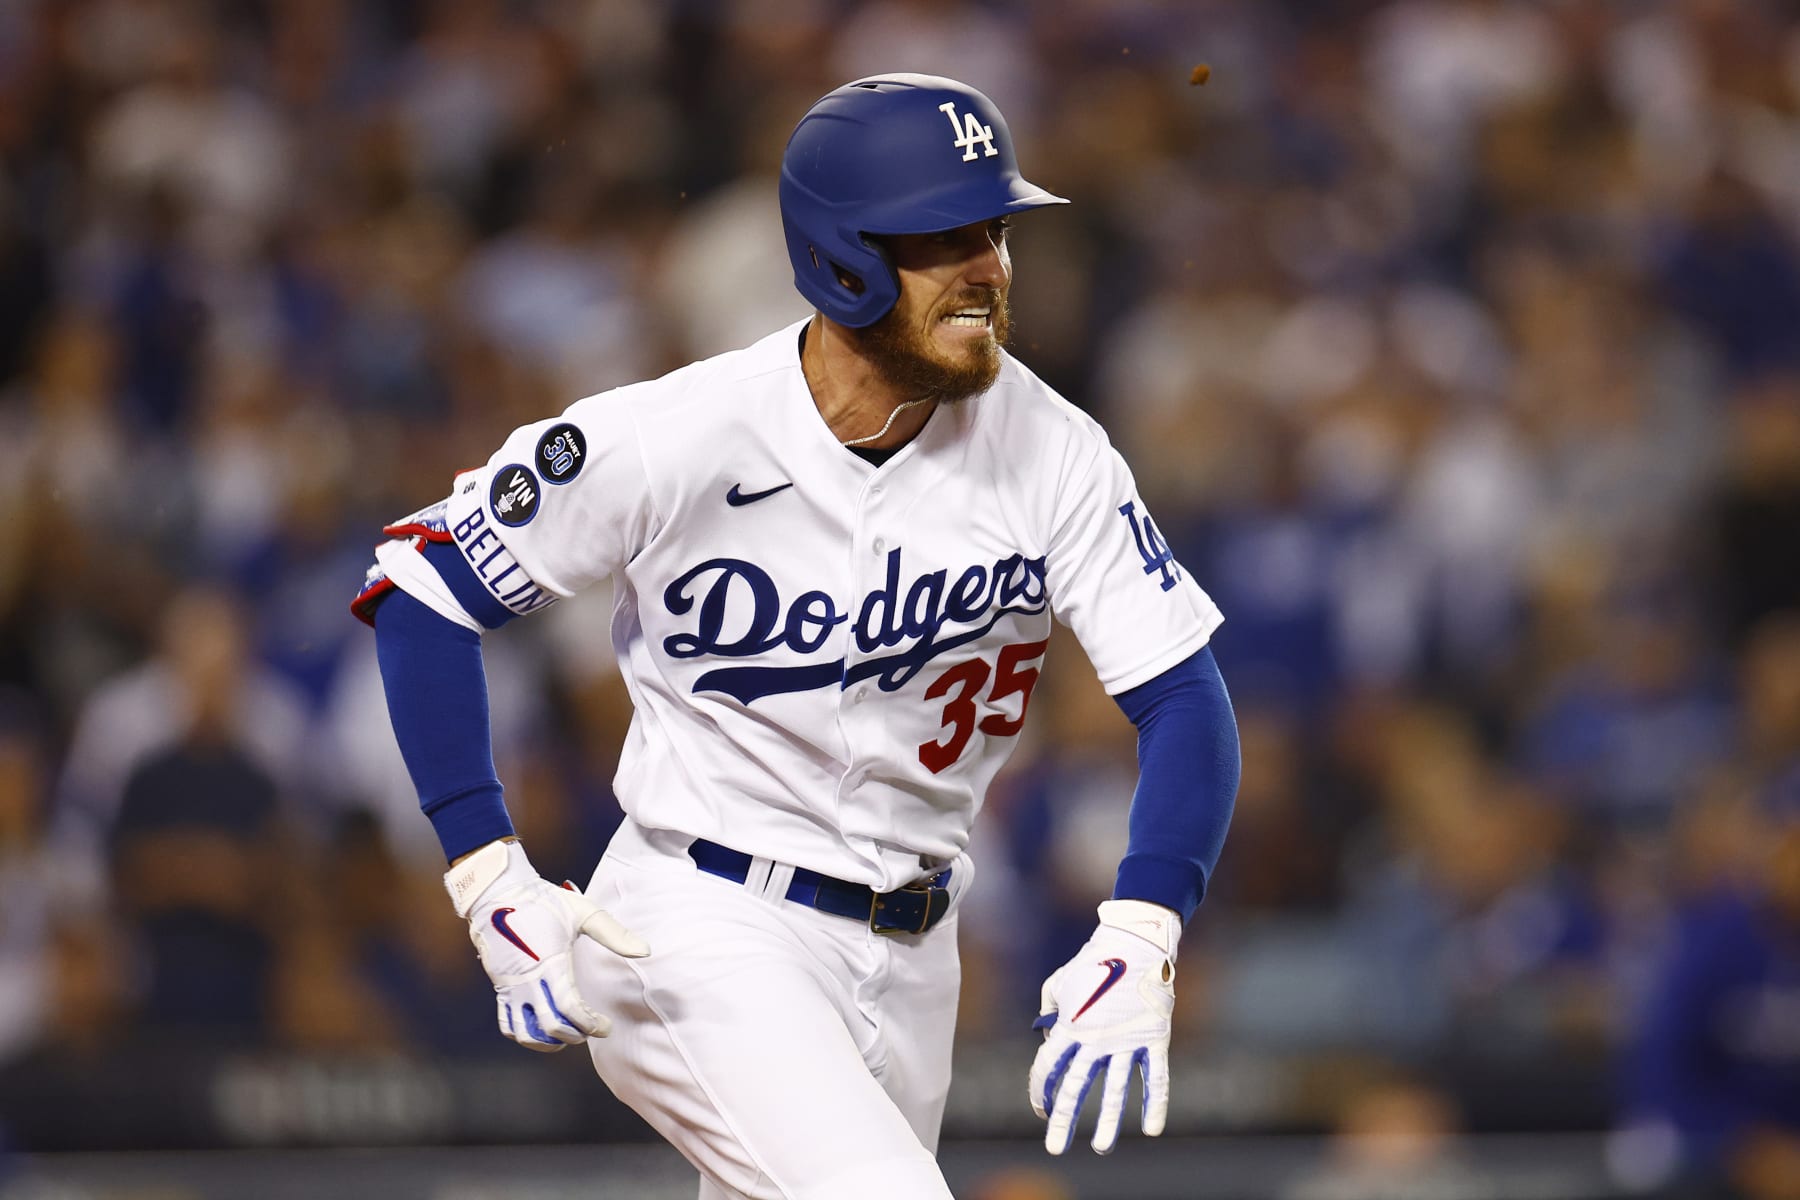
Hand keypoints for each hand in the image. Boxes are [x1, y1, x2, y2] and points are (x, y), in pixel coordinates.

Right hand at [444, 839, 648, 1051]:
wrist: (498, 893)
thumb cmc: (543, 901)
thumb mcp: (583, 911)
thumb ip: (614, 933)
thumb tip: (645, 951)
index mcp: (550, 963)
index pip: (570, 1008)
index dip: (590, 1025)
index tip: (605, 1027)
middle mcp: (528, 980)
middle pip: (550, 1025)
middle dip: (575, 1035)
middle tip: (591, 1030)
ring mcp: (510, 986)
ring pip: (525, 1033)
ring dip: (547, 1042)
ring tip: (566, 1037)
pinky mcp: (500, 987)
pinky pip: (506, 1024)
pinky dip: (524, 1036)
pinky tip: (541, 1030)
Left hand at [1028, 899, 1178, 1154]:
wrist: (1135, 942)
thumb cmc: (1093, 962)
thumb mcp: (1059, 982)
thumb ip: (1049, 1011)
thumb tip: (1050, 1037)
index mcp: (1070, 1026)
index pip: (1047, 1067)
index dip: (1039, 1091)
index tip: (1040, 1110)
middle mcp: (1095, 1039)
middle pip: (1075, 1087)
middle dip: (1063, 1120)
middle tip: (1054, 1147)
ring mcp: (1126, 1041)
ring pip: (1115, 1091)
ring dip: (1107, 1123)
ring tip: (1100, 1149)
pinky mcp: (1154, 1039)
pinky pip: (1155, 1078)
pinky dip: (1155, 1104)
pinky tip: (1151, 1130)